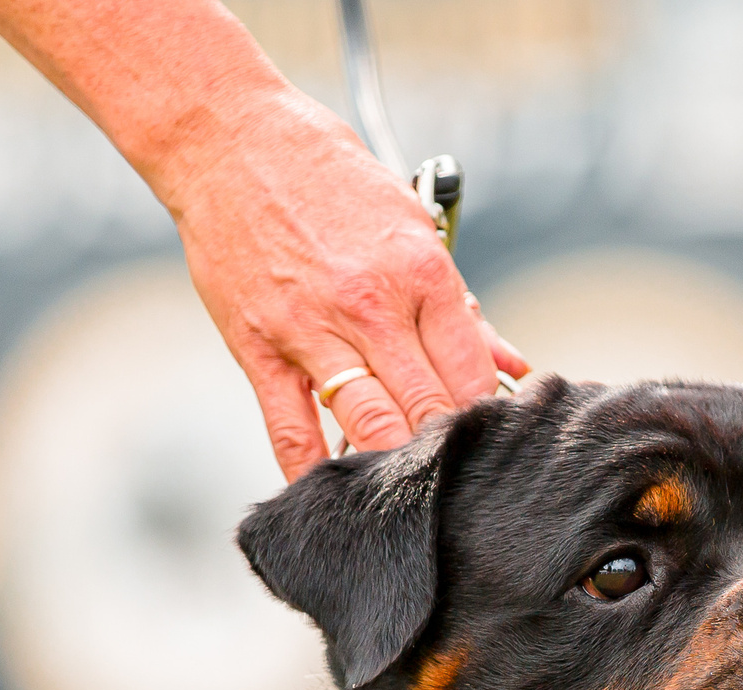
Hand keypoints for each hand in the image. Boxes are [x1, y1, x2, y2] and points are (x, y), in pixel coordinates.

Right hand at [157, 84, 529, 479]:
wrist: (231, 142)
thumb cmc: (327, 180)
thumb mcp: (411, 227)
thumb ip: (461, 308)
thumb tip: (511, 366)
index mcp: (421, 274)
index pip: (471, 375)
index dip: (486, 422)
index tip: (486, 444)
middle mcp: (371, 306)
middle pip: (428, 409)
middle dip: (445, 451)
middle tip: (453, 478)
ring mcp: (312, 332)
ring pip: (368, 426)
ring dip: (392, 467)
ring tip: (406, 492)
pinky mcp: (260, 349)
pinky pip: (290, 431)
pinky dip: (312, 472)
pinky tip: (332, 494)